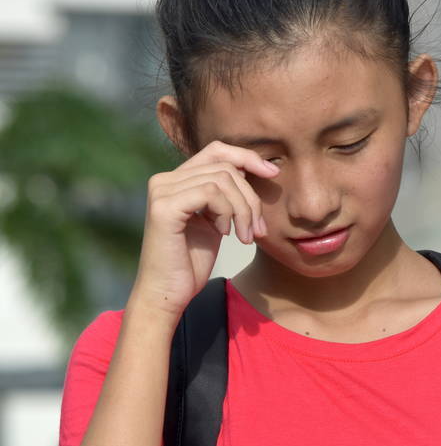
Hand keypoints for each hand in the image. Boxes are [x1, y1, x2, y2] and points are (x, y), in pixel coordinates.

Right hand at [130, 140, 279, 320]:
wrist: (168, 294)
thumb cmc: (191, 264)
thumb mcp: (216, 223)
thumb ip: (226, 197)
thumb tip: (250, 170)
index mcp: (176, 181)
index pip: (216, 151)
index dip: (247, 157)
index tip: (273, 174)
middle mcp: (165, 180)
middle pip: (225, 167)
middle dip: (250, 198)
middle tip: (258, 230)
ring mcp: (162, 191)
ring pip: (222, 180)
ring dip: (243, 210)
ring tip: (244, 237)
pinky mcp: (164, 207)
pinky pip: (210, 193)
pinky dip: (226, 213)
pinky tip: (225, 234)